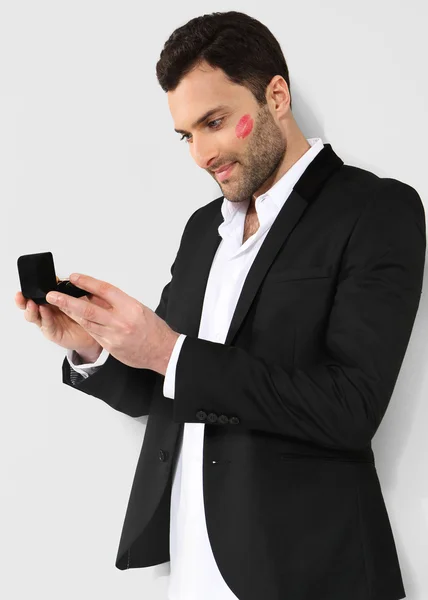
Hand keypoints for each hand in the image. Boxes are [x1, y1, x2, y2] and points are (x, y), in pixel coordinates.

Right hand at [15, 287, 104, 357]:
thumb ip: (67, 290)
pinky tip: (43, 311)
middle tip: (21, 295)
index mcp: (51, 300)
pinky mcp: (52, 332)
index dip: (29, 289)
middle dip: (23, 299)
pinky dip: (44, 316)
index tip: (28, 283)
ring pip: (33, 315)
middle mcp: (46, 310)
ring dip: (31, 309)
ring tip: (31, 303)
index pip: (36, 293)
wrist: (95, 332)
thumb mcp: (77, 297)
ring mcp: (47, 321)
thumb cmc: (85, 315)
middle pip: (29, 304)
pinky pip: (46, 324)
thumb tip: (60, 278)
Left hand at [45, 273, 179, 373]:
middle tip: (53, 295)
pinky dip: (82, 324)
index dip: (87, 282)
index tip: (73, 277)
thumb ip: (117, 302)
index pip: (104, 290)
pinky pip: (92, 333)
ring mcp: (114, 335)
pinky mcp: (111, 346)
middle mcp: (121, 321)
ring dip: (70, 312)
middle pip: (88, 308)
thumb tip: (96, 293)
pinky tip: (74, 318)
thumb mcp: (138, 308)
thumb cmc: (153, 329)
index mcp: (130, 307)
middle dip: (67, 301)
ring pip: (86, 322)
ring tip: (57, 304)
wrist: (163, 351)